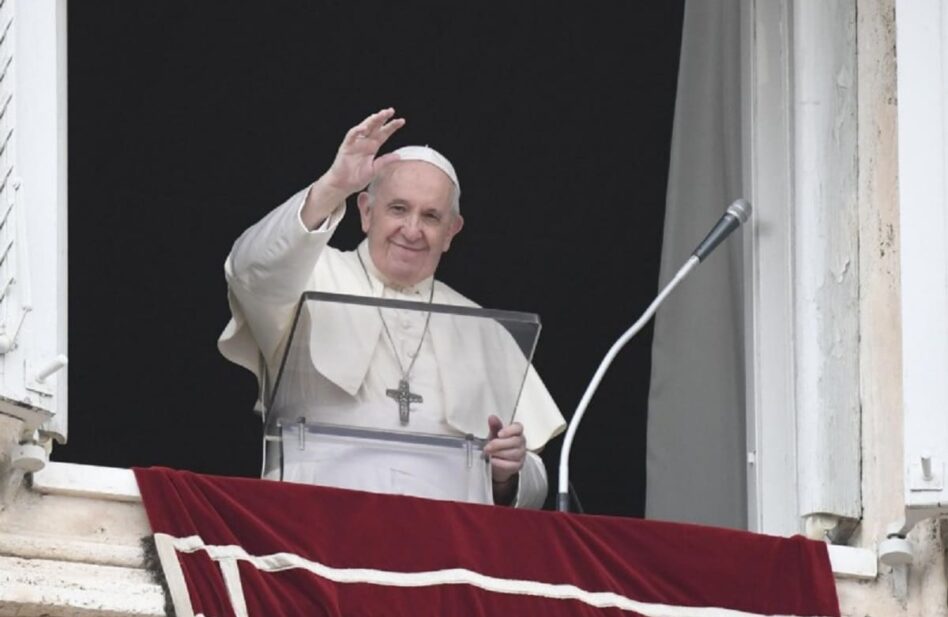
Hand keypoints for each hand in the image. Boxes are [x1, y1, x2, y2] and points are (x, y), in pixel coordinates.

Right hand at [302, 108, 404, 228]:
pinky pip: (351, 136)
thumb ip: (384, 161)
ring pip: (364, 127)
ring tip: (380, 115)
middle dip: (382, 118)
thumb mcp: (374, 170)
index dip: (392, 127)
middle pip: (375, 127)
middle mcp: (365, 142)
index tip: (401, 121)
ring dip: (371, 120)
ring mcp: (355, 143)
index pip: (384, 133)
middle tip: (391, 110)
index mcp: (373, 146)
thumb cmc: (357, 178)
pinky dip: (357, 131)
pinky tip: (364, 128)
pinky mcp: (346, 146)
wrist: (343, 185)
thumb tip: (398, 156)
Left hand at [484, 414, 525, 485]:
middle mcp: (521, 443)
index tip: (499, 434)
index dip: (509, 430)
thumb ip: (494, 426)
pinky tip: (493, 461)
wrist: (496, 462)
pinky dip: (500, 463)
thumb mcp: (494, 435)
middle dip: (499, 444)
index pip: (518, 428)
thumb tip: (492, 418)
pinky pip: (511, 465)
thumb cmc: (497, 446)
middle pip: (515, 441)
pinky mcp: (518, 466)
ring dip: (498, 453)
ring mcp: (521, 455)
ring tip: (488, 454)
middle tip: (487, 447)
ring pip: (513, 453)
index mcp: (517, 432)